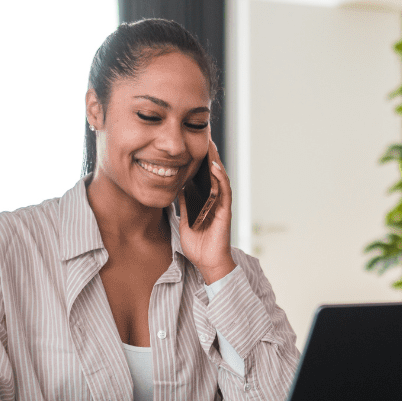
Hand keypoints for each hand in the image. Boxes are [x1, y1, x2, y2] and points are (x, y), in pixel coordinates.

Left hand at [178, 139, 235, 284]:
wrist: (207, 263)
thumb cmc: (198, 245)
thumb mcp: (184, 220)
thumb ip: (183, 205)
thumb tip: (176, 188)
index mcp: (205, 201)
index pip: (203, 177)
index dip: (199, 161)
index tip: (193, 145)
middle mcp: (215, 200)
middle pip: (213, 173)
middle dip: (209, 155)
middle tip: (203, 136)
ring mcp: (221, 205)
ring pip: (220, 178)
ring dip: (216, 161)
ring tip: (210, 145)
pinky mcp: (225, 212)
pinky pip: (225, 192)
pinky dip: (221, 179)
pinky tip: (215, 167)